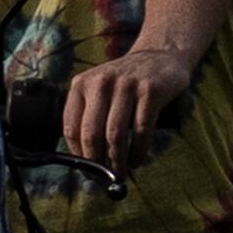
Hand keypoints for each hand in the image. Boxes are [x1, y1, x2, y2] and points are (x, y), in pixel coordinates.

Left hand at [57, 46, 193, 166]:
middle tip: (103, 178)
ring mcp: (126, 86)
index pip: (72, 128)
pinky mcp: (150, 91)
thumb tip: (86, 159)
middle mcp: (101, 83)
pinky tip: (136, 160)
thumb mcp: (99, 89)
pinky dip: (138, 150)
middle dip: (96, 162)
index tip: (87, 170)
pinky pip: (141, 130)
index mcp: (81, 84)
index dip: (79, 154)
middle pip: (92, 133)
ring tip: (120, 173)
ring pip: (115, 134)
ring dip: (117, 160)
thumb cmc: (126, 82)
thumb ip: (89, 114)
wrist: (160, 55)